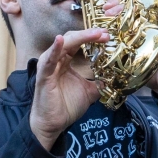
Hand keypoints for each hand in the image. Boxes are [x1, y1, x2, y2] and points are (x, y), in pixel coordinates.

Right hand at [29, 26, 108, 150]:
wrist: (53, 124)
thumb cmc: (66, 107)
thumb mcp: (89, 92)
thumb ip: (99, 83)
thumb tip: (114, 79)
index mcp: (65, 62)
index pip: (78, 43)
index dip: (93, 37)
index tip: (108, 36)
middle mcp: (56, 60)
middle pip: (72, 39)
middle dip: (89, 34)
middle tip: (106, 33)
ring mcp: (48, 66)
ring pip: (63, 45)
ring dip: (79, 37)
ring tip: (95, 34)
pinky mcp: (43, 75)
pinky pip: (49, 60)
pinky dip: (54, 49)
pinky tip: (60, 40)